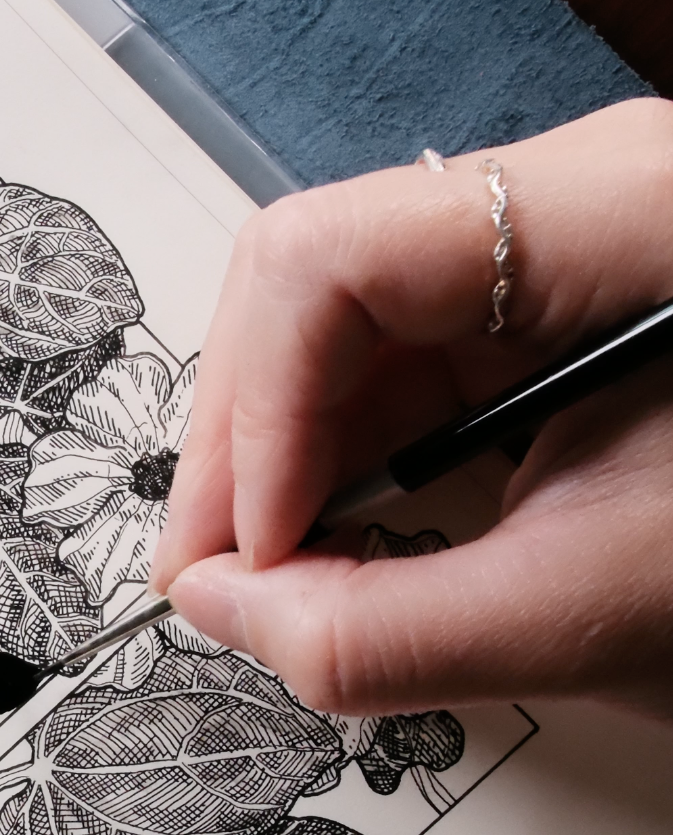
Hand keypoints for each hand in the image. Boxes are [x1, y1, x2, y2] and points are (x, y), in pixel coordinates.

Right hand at [151, 99, 672, 718]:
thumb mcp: (595, 610)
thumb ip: (384, 633)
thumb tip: (225, 611)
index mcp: (613, 213)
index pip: (330, 258)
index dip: (253, 416)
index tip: (251, 554)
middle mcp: (570, 201)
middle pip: (315, 281)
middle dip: (247, 444)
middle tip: (223, 579)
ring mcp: (559, 253)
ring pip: (344, 328)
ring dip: (286, 461)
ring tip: (280, 577)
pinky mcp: (555, 315)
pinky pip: (404, 369)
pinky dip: (351, 465)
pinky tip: (345, 541)